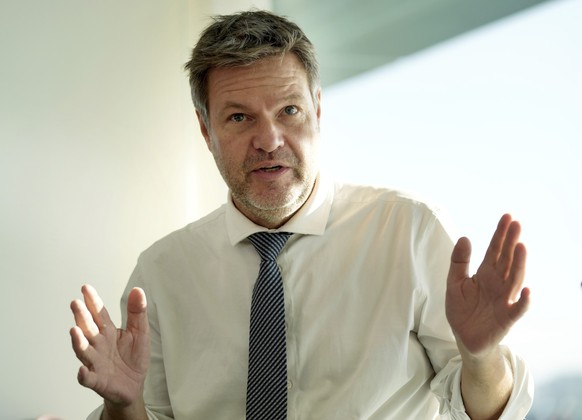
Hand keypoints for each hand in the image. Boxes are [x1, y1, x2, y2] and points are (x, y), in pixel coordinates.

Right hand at [70, 284, 149, 407]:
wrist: (134, 385)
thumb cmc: (133, 357)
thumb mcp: (140, 332)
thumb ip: (137, 312)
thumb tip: (137, 290)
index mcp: (108, 331)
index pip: (99, 314)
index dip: (93, 301)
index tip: (86, 288)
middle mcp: (98, 344)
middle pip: (88, 328)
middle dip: (81, 316)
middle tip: (76, 303)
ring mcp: (96, 362)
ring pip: (84, 351)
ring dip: (78, 342)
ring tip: (74, 330)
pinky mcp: (98, 380)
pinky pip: (88, 378)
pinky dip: (83, 375)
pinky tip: (82, 370)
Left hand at [446, 214, 530, 357]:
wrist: (464, 337)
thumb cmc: (462, 309)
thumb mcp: (454, 283)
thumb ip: (459, 262)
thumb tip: (464, 237)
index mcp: (485, 274)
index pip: (494, 250)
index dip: (500, 234)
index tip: (507, 217)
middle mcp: (498, 283)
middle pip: (507, 260)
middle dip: (511, 242)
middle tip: (517, 223)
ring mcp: (504, 299)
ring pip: (514, 279)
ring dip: (519, 264)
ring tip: (521, 246)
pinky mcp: (507, 318)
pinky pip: (518, 309)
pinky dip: (524, 301)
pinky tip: (528, 290)